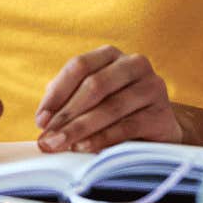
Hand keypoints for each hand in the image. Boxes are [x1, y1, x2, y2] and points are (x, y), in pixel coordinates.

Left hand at [33, 45, 185, 152]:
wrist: (158, 129)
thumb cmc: (115, 112)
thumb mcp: (90, 100)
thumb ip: (66, 102)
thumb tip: (43, 121)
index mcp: (112, 55)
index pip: (79, 66)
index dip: (57, 93)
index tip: (40, 120)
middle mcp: (134, 64)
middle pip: (94, 85)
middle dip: (67, 115)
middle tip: (47, 139)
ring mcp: (152, 86)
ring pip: (110, 106)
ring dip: (81, 128)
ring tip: (61, 145)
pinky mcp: (161, 113)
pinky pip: (128, 126)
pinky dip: (103, 138)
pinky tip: (85, 148)